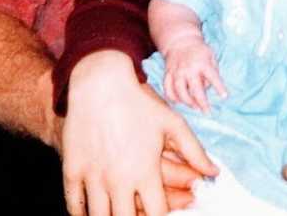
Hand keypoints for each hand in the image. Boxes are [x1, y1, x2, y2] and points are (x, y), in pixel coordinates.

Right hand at [62, 50, 216, 215]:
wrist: (100, 84)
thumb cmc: (140, 103)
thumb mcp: (172, 123)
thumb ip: (194, 151)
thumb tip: (213, 173)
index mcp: (145, 171)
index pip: (156, 213)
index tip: (166, 212)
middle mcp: (119, 179)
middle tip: (141, 213)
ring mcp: (93, 177)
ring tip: (119, 213)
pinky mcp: (73, 170)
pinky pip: (74, 207)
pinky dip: (82, 215)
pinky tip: (93, 214)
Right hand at [163, 39, 227, 112]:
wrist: (180, 40)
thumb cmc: (199, 50)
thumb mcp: (210, 56)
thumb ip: (212, 71)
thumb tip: (208, 88)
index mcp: (202, 63)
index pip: (213, 77)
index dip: (219, 87)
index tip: (225, 96)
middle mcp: (189, 69)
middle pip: (195, 90)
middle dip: (202, 102)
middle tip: (207, 111)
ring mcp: (177, 72)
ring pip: (180, 92)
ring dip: (187, 102)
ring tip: (195, 107)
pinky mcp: (168, 74)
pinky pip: (168, 90)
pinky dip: (172, 98)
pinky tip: (179, 102)